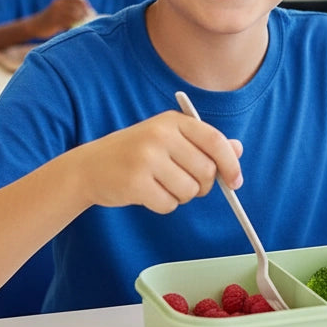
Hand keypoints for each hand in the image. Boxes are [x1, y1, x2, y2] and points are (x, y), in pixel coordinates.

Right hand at [28, 0, 93, 38]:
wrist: (34, 26)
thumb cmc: (50, 19)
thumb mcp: (59, 10)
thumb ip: (70, 9)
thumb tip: (87, 11)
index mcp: (59, 1)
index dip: (84, 4)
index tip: (89, 9)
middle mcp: (58, 5)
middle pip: (76, 7)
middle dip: (84, 12)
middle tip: (88, 17)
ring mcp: (56, 14)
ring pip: (74, 16)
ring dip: (79, 20)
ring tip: (80, 23)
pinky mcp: (54, 23)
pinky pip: (68, 24)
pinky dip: (72, 26)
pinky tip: (71, 28)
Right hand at [79, 111, 243, 213]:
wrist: (89, 166)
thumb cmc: (136, 153)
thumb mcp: (170, 139)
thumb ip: (203, 143)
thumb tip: (237, 149)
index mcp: (173, 121)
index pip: (215, 141)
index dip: (231, 164)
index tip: (236, 181)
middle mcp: (160, 135)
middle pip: (206, 170)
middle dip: (203, 185)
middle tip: (186, 183)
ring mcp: (146, 158)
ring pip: (189, 191)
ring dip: (181, 196)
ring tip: (162, 185)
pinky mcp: (135, 182)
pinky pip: (168, 204)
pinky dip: (164, 205)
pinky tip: (148, 193)